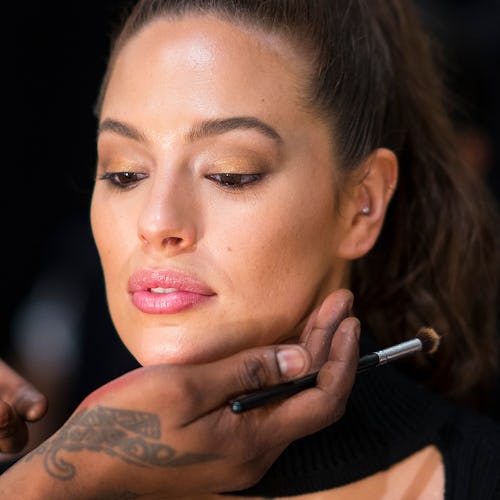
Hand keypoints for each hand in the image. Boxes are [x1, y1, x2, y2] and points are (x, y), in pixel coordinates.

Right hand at [1, 289, 358, 498]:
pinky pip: (269, 408)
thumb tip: (300, 357)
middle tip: (339, 305)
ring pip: (292, 402)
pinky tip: (282, 350)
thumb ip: (248, 373)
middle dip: (329, 347)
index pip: (322, 398)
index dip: (340, 357)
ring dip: (308, 359)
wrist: (82, 468)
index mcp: (251, 440)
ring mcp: (239, 452)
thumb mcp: (187, 388)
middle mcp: (254, 452)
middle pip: (310, 397)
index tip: (345, 317)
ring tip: (320, 319)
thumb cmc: (127, 424)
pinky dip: (283, 375)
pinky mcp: (223, 445)